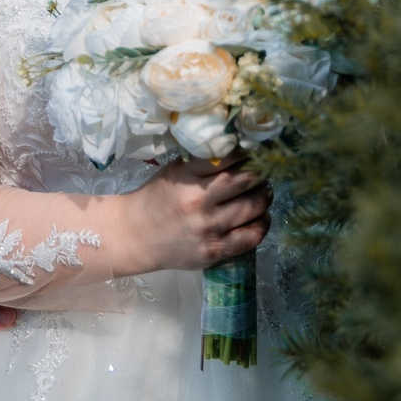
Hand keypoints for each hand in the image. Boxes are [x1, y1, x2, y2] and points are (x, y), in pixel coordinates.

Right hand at [114, 153, 270, 275]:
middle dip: (260, 175)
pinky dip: (262, 225)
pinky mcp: (214, 250)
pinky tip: (262, 218)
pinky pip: (250, 237)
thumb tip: (237, 149)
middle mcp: (199, 202)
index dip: (246, 153)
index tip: (254, 150)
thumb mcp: (174, 173)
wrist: (135, 236)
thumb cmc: (157, 199)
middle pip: (246, 181)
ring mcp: (208, 228)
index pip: (227, 158)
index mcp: (187, 177)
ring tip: (264, 193)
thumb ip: (202, 163)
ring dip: (264, 198)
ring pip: (253, 208)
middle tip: (263, 173)